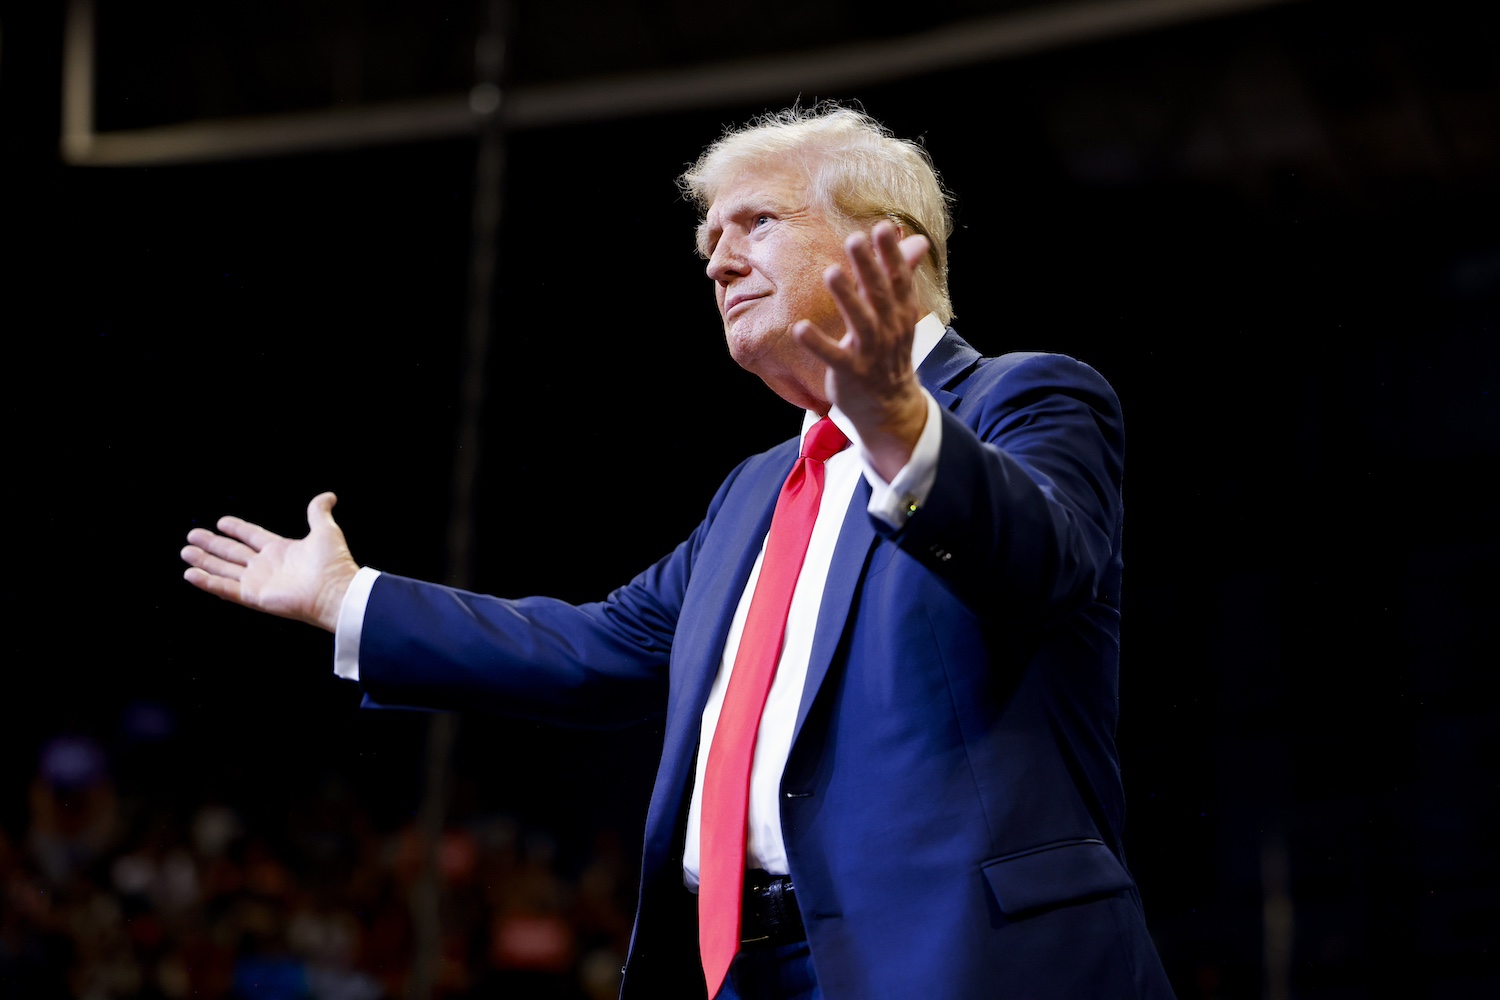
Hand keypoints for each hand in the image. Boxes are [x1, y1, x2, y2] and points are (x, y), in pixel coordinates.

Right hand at [181, 492, 358, 631]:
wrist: (336, 592)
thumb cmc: (334, 563)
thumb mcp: (325, 530)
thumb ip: (319, 512)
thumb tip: (329, 495)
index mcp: (281, 550)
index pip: (252, 536)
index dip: (237, 529)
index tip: (221, 522)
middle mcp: (266, 566)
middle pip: (233, 553)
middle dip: (212, 544)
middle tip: (191, 535)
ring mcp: (258, 582)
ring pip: (224, 570)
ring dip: (204, 561)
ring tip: (185, 552)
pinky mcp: (253, 596)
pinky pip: (225, 588)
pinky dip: (207, 582)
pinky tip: (190, 574)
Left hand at [793, 220, 930, 480]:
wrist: (889, 408)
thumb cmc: (889, 354)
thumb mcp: (900, 316)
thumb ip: (901, 277)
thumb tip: (916, 240)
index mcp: (900, 315)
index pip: (899, 281)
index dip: (891, 256)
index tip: (882, 228)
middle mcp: (889, 332)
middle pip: (880, 296)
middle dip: (868, 268)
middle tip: (855, 239)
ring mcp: (870, 353)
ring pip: (860, 323)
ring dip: (846, 298)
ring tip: (831, 273)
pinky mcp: (850, 373)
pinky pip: (833, 356)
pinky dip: (818, 343)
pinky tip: (800, 328)